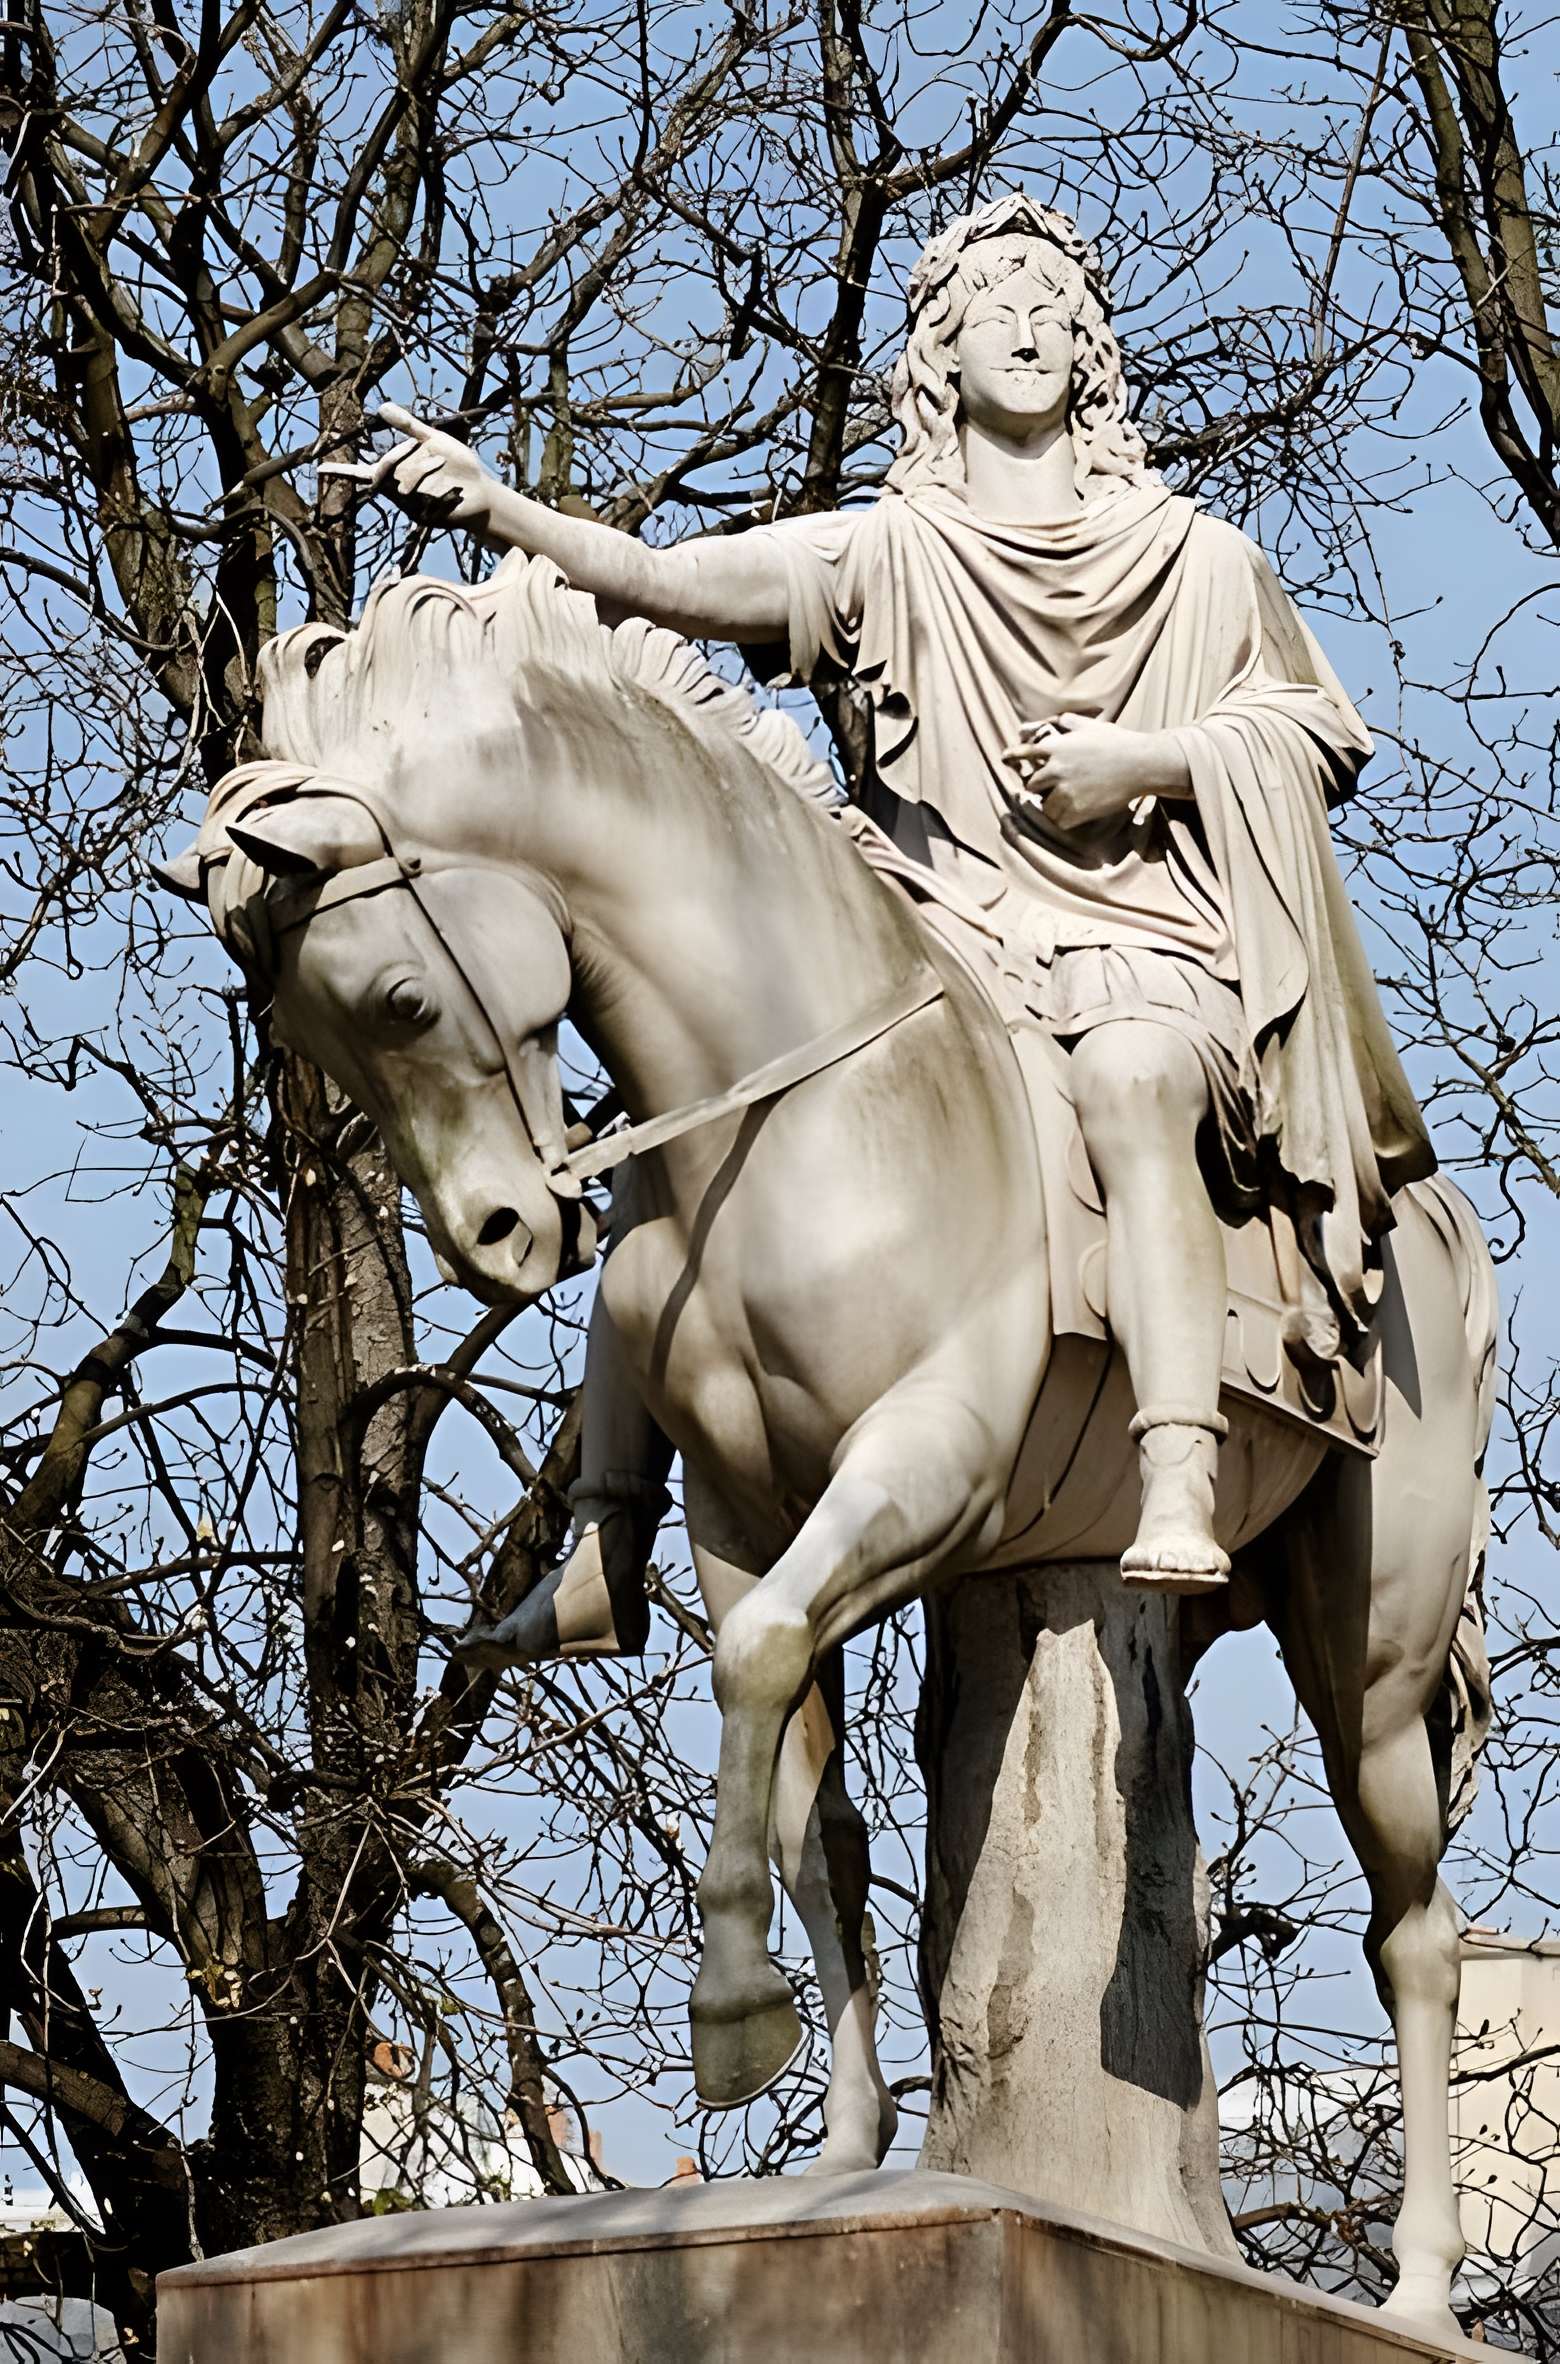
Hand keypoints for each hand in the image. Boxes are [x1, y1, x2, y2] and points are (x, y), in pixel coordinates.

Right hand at [321, 402, 494, 529]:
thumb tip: (381, 407)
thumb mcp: (432, 440)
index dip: (341, 470)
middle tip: (415, 445)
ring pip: (403, 483)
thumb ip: (408, 426)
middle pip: (382, 472)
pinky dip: (436, 482)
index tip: (319, 467)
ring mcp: (410, 506)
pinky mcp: (425, 518)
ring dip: (423, 467)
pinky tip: (452, 482)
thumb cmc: (456, 466)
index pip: (362, 472)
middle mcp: (398, 490)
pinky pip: (422, 497)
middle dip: (397, 456)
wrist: (482, 490)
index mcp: (396, 472)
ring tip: (442, 459)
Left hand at [1003, 713, 1167, 830]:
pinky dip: (1064, 819)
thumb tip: (1059, 720)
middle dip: (1039, 787)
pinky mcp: (1077, 810)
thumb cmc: (1118, 743)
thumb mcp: (1092, 726)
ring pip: (1044, 806)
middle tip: (1050, 789)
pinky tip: (1075, 813)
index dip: (1014, 756)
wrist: (1140, 764)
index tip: (1005, 758)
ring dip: (1051, 805)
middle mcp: (1055, 769)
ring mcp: (1065, 791)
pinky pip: (1059, 821)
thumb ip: (1071, 723)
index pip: (1025, 753)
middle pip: (1031, 785)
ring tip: (1065, 803)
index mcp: (1056, 747)